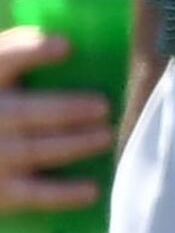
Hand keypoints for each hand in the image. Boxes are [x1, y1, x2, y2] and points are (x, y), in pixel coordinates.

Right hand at [0, 26, 113, 211]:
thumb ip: (15, 52)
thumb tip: (59, 38)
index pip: (2, 61)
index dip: (30, 52)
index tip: (65, 46)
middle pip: (23, 113)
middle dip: (63, 110)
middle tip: (103, 106)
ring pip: (32, 150)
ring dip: (72, 145)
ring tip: (106, 136)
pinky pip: (32, 194)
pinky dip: (62, 194)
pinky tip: (92, 189)